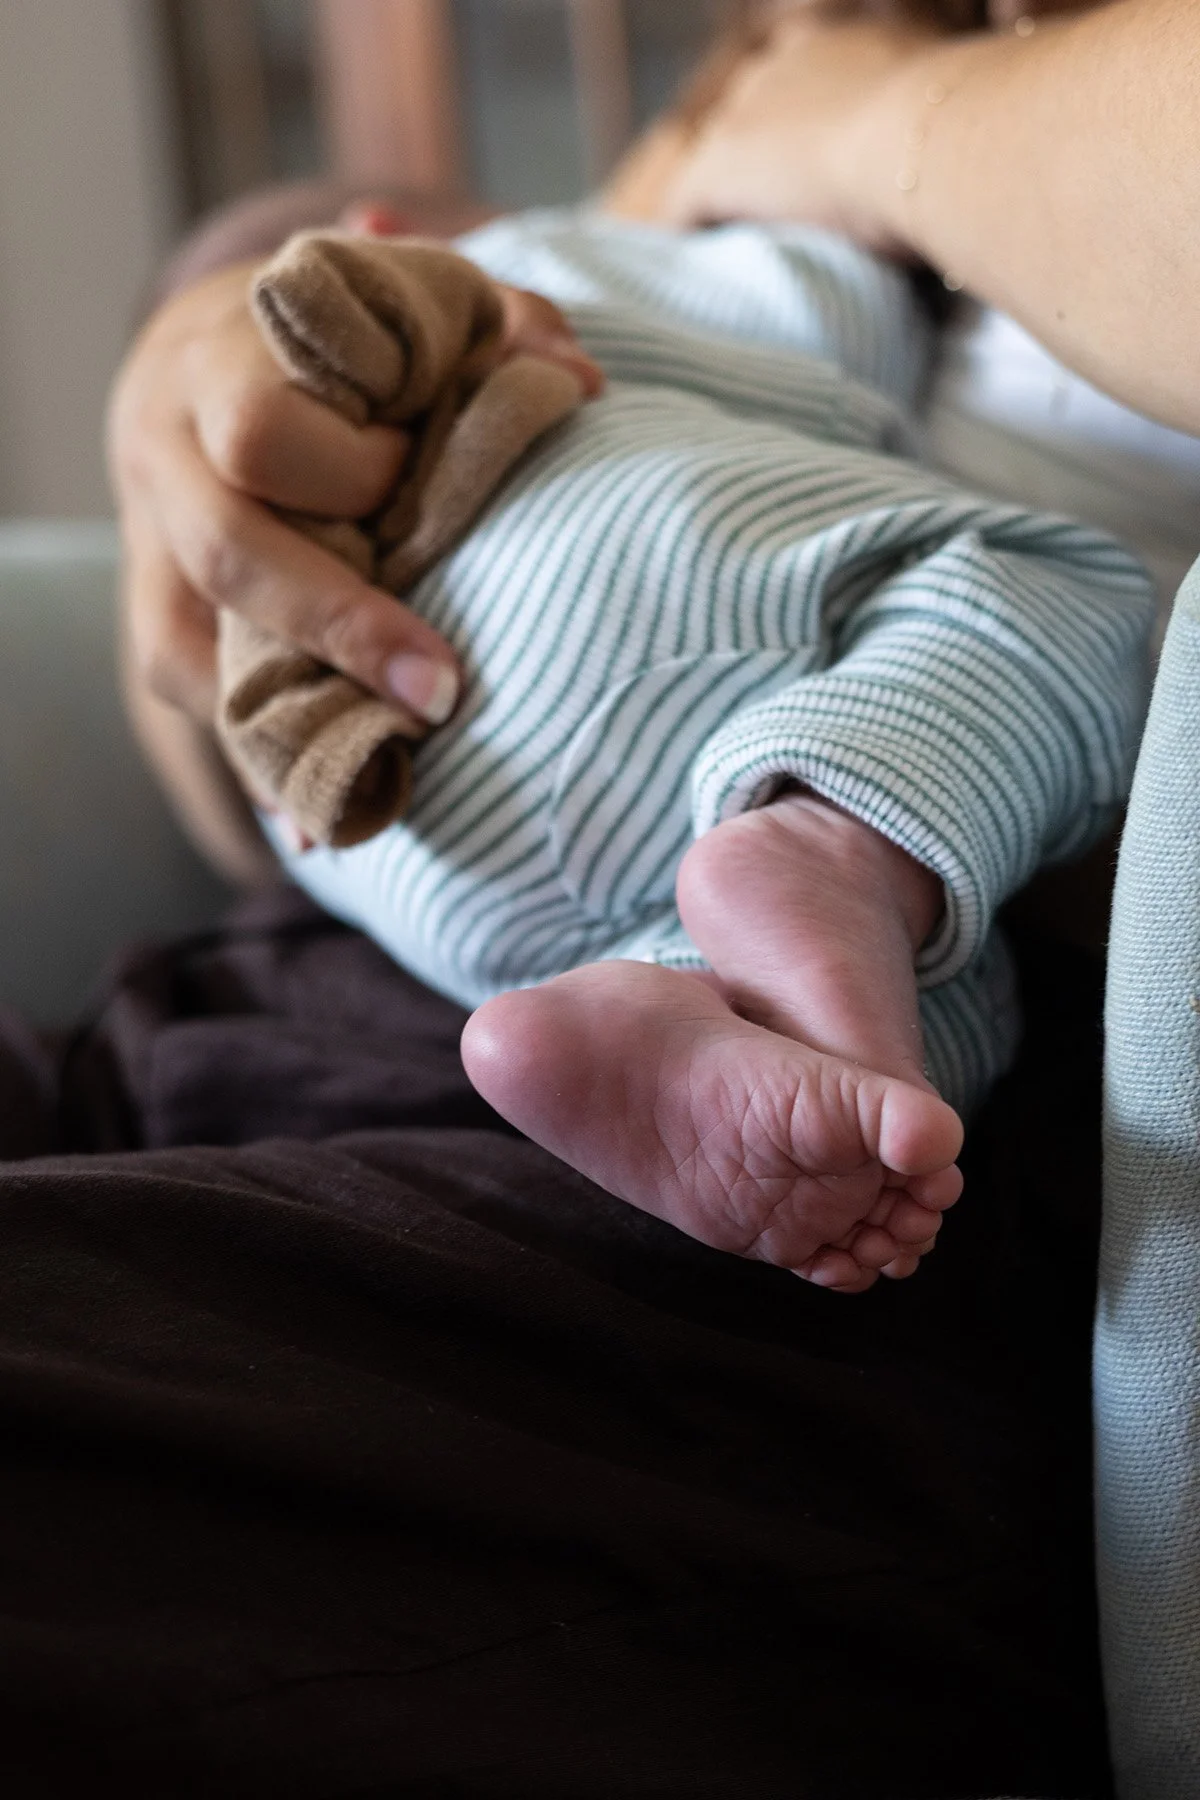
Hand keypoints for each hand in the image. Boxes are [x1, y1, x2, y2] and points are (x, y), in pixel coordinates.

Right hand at [108, 207, 602, 732]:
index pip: (264, 437)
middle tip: (443, 693)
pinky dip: (259, 757)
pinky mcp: (154, 615)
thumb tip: (580, 383)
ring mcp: (148, 547)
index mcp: (220, 369)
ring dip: (287, 720)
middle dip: (342, 630)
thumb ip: (495, 323)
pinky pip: (191, 697)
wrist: (199, 358)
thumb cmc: (332, 333)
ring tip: (386, 779)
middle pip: (230, 555)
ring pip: (184, 651)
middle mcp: (166, 459)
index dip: (353, 475)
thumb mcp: (404, 300)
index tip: (425, 486)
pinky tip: (321, 821)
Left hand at [660, 17, 939, 248]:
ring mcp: (747, 113)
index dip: (815, 134)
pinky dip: (688, 232)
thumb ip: (944, 135)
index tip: (825, 175)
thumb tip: (973, 165)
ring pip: (723, 156)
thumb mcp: (959, 122)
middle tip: (784, 214)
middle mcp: (787, 63)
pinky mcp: (717, 167)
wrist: (929, 140)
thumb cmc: (967, 136)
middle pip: (759, 115)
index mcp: (846, 47)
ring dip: (729, 196)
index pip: (812, 87)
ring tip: (734, 241)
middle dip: (768, 160)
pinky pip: (688, 205)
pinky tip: (689, 263)